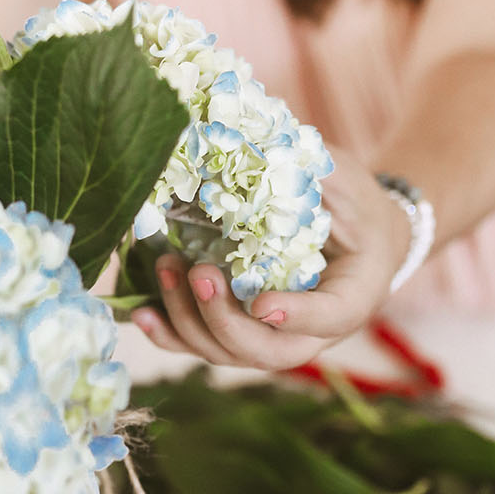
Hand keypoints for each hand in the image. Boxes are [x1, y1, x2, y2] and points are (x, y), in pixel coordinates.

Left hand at [130, 147, 412, 370]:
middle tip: (199, 272)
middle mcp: (309, 333)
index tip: (262, 304)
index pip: (329, 317)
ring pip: (226, 352)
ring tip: (166, 267)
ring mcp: (270, 338)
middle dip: (223, 318)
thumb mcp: (347, 184)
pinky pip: (199, 345)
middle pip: (266, 350)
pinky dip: (168, 333)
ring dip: (188, 318)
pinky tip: (139, 313)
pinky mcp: (237, 331)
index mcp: (351, 298)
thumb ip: (313, 175)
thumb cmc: (354, 206)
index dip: (296, 316)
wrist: (354, 237)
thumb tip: (252, 141)